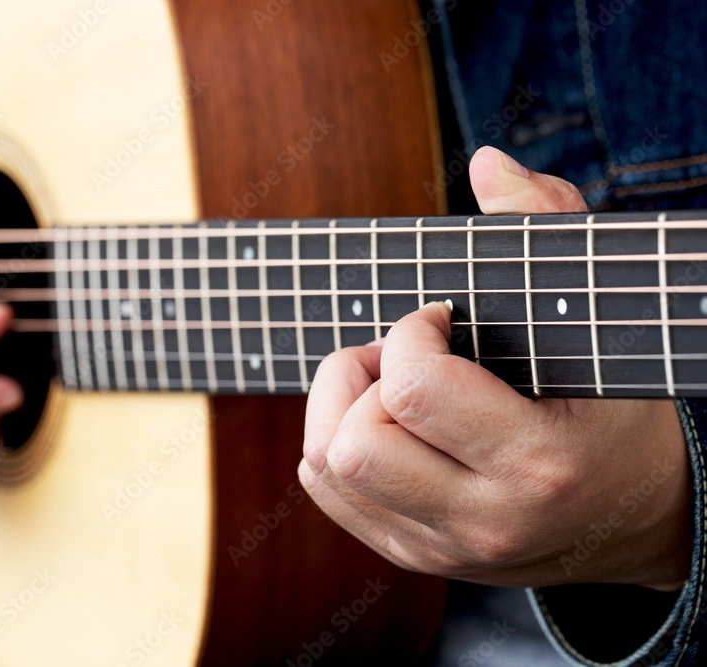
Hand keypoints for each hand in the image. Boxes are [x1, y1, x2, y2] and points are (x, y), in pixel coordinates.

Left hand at [299, 147, 691, 589]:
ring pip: (325, 467)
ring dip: (337, 406)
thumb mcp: (600, 321)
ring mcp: (442, 547)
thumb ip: (548, 228)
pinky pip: (326, 490)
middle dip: (358, 376)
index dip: (410, 332)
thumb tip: (487, 162)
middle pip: (354, 443)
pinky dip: (331, 440)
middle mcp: (484, 519)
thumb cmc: (615, 410)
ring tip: (389, 386)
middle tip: (400, 356)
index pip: (416, 390)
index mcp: (537, 461)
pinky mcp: (412, 555)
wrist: (638, 519)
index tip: (438, 317)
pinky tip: (382, 420)